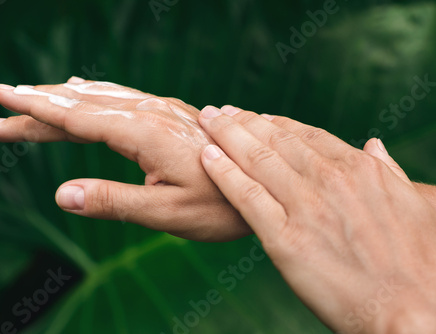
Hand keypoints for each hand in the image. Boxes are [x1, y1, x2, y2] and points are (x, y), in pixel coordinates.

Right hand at [0, 78, 250, 241]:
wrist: (268, 182)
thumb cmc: (221, 205)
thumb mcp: (166, 213)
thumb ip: (113, 201)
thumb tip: (60, 195)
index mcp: (145, 134)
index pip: (79, 119)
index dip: (38, 112)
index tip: (4, 102)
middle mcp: (152, 114)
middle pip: (84, 105)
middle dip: (40, 106)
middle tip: (0, 105)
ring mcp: (164, 111)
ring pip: (103, 99)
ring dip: (64, 99)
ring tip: (34, 98)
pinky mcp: (172, 116)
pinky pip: (124, 99)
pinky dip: (95, 96)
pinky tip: (87, 94)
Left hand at [198, 105, 435, 332]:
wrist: (411, 312)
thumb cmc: (417, 263)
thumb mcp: (414, 204)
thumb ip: (387, 171)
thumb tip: (373, 144)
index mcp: (358, 168)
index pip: (306, 134)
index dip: (274, 122)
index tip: (254, 116)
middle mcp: (328, 179)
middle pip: (274, 140)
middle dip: (241, 121)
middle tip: (217, 112)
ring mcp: (305, 206)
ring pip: (256, 159)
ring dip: (225, 136)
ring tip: (206, 121)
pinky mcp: (285, 238)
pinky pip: (246, 196)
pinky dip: (223, 173)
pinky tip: (206, 157)